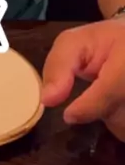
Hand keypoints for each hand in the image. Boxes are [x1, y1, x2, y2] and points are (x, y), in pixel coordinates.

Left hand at [41, 19, 124, 140]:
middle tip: (102, 85)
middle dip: (103, 110)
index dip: (89, 107)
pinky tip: (122, 102)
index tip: (69, 114)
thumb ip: (59, 67)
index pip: (113, 89)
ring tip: (115, 91)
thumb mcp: (74, 43)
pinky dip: (123, 123)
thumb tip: (48, 100)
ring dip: (115, 119)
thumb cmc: (105, 41)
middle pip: (120, 117)